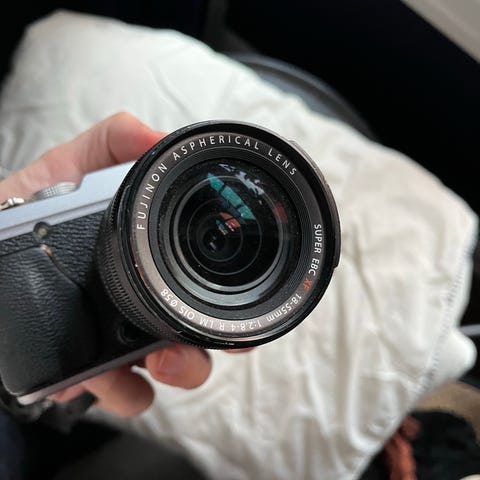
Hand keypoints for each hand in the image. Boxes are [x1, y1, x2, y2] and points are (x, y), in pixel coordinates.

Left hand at [0, 112, 249, 416]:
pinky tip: (98, 377)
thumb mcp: (65, 170)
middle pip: (201, 328)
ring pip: (174, 366)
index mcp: (146, 261)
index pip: (204, 276)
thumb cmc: (23, 215)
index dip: (230, 286)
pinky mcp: (89, 370)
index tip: (239, 290)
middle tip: (211, 335)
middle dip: (215, 339)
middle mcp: (143, 301)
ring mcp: (120, 338)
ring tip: (159, 359)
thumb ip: (108, 144)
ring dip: (181, 369)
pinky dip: (124, 392)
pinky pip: (123, 393)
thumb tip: (154, 136)